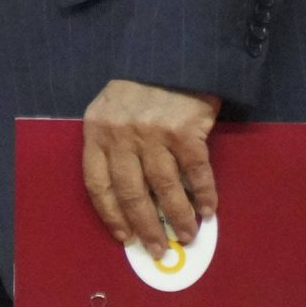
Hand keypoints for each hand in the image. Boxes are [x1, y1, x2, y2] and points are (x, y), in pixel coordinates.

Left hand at [82, 78, 219, 258]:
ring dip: (178, 217)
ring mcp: (153, 133)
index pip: (97, 183)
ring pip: (164, 188)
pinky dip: (204, 196)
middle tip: (159, 249)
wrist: (169, 56)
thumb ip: (112, 146)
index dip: (111, 215)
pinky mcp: (185, 131)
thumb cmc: (138, 90)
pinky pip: (196, 173)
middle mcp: (121, 135)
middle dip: (146, 226)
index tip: (125, 237)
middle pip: (131, 192)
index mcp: (97, 131)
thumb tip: (130, 201)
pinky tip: (208, 211)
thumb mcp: (109, 111)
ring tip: (187, 236)